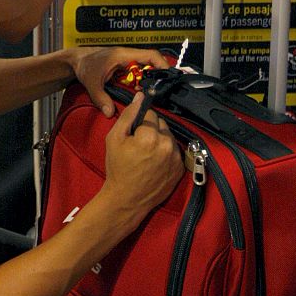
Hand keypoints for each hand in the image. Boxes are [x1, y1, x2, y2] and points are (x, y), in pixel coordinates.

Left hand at [71, 47, 168, 116]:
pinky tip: (141, 95)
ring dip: (150, 82)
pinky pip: (137, 76)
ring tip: (154, 95)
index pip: (150, 55)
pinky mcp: (124, 69)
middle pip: (151, 64)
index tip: (168, 77)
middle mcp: (129, 58)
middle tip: (162, 92)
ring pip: (145, 71)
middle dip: (158, 77)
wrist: (76, 61)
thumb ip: (100, 98)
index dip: (162, 64)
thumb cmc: (84, 66)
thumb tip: (110, 113)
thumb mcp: (92, 82)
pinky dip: (141, 84)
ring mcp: (127, 63)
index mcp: (124, 55)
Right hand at [101, 93, 183, 226]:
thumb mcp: (114, 138)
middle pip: (161, 124)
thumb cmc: (118, 168)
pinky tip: (156, 162)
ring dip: (160, 140)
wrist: (127, 199)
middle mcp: (167, 144)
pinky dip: (167, 153)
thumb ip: (128, 115)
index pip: (150, 114)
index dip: (140, 122)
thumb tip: (139, 96)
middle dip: (151, 130)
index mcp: (150, 135)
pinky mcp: (180, 168)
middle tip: (139, 145)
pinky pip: (175, 151)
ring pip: (169, 137)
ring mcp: (176, 158)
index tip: (134, 134)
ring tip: (148, 154)